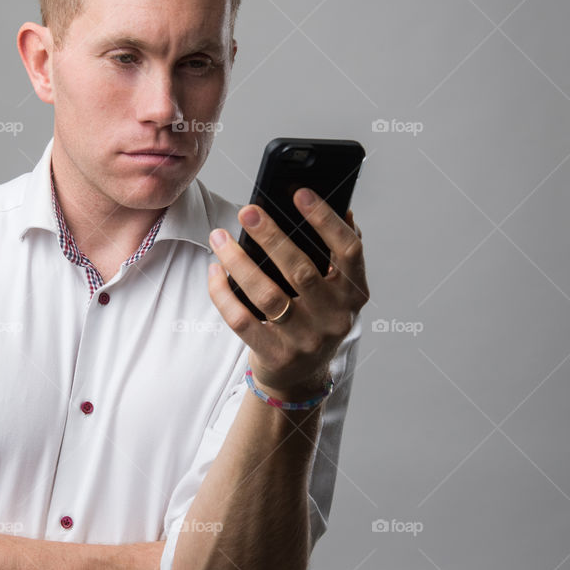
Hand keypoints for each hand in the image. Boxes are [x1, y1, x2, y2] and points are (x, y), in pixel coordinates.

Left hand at [207, 188, 368, 396]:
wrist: (300, 376)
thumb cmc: (314, 318)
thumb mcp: (334, 290)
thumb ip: (335, 254)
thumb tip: (339, 208)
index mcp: (354, 294)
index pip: (349, 251)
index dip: (326, 220)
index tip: (300, 193)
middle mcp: (335, 318)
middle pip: (301, 270)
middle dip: (272, 236)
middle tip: (247, 211)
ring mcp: (306, 340)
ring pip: (267, 295)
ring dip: (239, 262)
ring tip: (219, 237)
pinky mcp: (276, 355)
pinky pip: (241, 319)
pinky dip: (223, 293)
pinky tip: (214, 270)